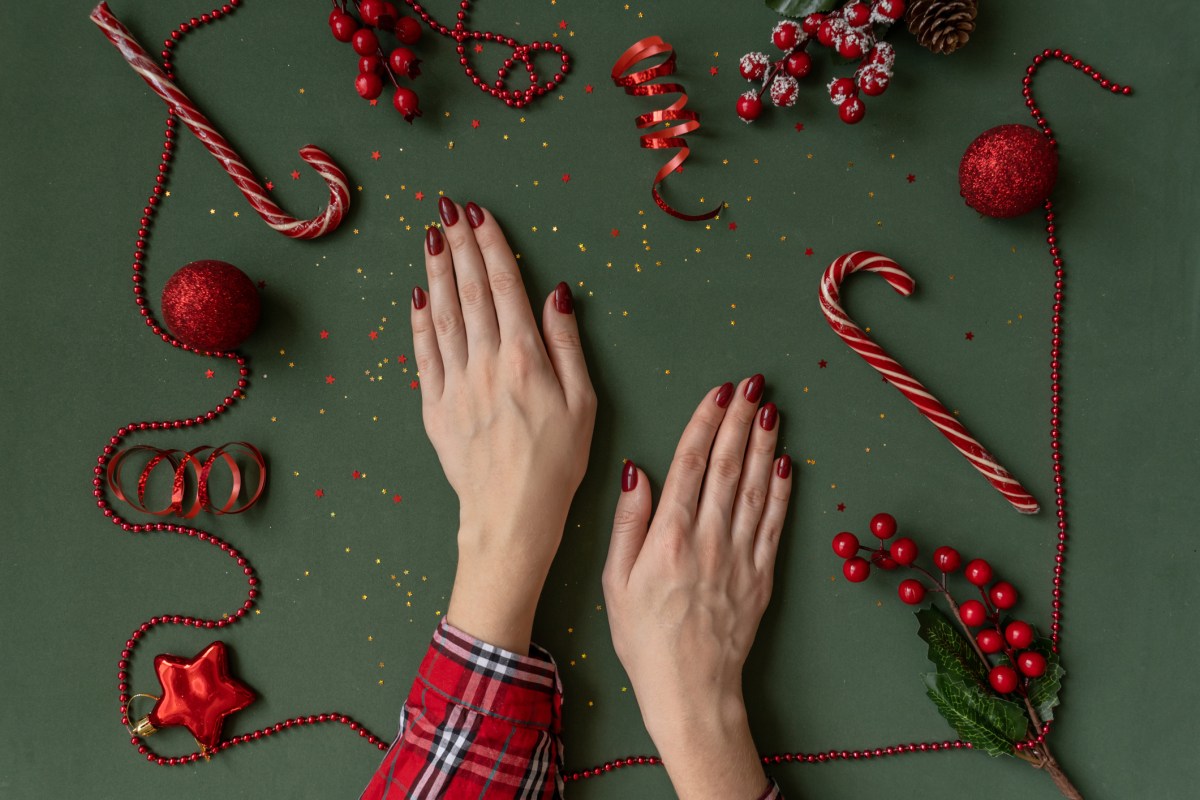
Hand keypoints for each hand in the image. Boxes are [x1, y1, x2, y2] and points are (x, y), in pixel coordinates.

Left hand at [411, 198, 596, 651]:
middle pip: (470, 292)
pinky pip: (423, 353)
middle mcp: (484, 363)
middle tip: (449, 208)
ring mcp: (454, 384)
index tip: (479, 213)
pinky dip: (419, 320)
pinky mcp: (434, 407)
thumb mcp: (584, 403)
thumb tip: (555, 294)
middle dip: (460, 245)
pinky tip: (418, 295)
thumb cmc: (558, 464)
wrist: (510, 517)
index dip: (491, 246)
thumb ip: (566, 344)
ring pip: (443, 315)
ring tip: (431, 237)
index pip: (504, 287)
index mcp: (524, 358)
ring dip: (437, 271)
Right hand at [603, 376, 792, 798]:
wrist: (691, 690)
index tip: (718, 392)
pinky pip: (775, 523)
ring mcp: (741, 556)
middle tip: (752, 383)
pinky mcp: (762, 575)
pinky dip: (782, 490)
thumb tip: (638, 471)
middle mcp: (709, 539)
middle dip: (741, 419)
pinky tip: (786, 463)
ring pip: (756, 487)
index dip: (706, 423)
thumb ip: (628, 523)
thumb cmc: (644, 640)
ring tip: (771, 408)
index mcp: (669, 537)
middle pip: (728, 465)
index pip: (691, 464)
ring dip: (764, 443)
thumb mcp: (615, 582)